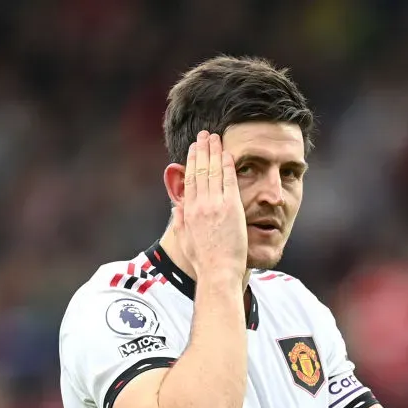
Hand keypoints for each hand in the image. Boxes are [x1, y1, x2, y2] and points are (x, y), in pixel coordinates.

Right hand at [173, 130, 247, 280]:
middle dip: (202, 150)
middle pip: (200, 170)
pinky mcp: (231, 208)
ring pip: (213, 171)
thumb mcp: (186, 241)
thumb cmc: (204, 262)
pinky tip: (228, 153)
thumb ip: (180, 222)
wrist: (218, 272)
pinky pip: (229, 181)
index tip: (194, 150)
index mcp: (188, 212)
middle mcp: (200, 205)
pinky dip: (228, 165)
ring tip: (216, 137)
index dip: (192, 162)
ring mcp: (215, 205)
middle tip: (204, 135)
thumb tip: (176, 209)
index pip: (189, 180)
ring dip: (214, 152)